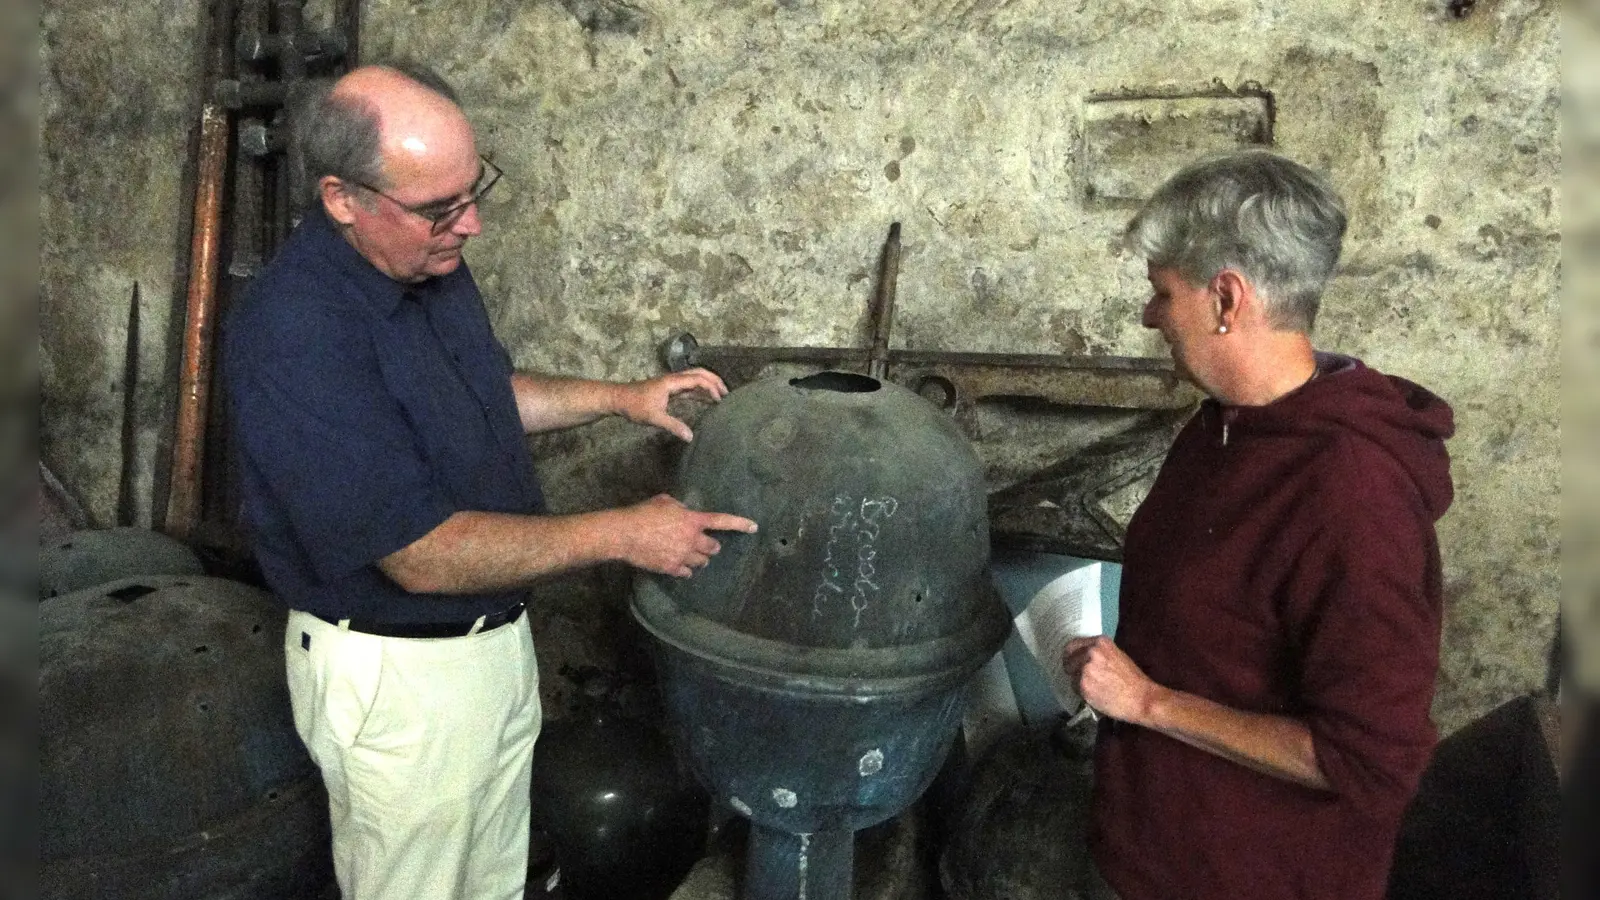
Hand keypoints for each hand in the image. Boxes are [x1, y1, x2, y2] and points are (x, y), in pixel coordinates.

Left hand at [614, 367, 728, 441]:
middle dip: (714, 381)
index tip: (720, 399)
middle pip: (699, 374)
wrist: (619, 399)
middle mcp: (674, 379)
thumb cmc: (634, 406)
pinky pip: (689, 387)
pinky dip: (700, 391)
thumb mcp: (653, 417)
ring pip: (694, 379)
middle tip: (727, 394)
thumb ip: (673, 426)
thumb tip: (690, 436)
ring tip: (721, 396)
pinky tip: (706, 400)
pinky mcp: (669, 389)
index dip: (711, 387)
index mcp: (672, 382)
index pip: (697, 379)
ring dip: (708, 384)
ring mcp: (671, 383)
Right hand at [618, 494, 757, 576]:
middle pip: (713, 548)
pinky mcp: (672, 568)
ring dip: (699, 559)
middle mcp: (692, 539)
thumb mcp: (664, 502)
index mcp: (692, 520)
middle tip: (705, 545)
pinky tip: (679, 566)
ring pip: (702, 562)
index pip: (721, 521)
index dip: (739, 524)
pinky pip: (686, 573)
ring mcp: (683, 555)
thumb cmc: (642, 513)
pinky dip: (685, 570)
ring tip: (691, 555)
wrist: (625, 533)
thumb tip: (684, 513)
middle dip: (711, 546)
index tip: (754, 527)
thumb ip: (680, 508)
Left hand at [1062, 636, 1163, 724]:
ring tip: (1095, 688)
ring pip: (1071, 675)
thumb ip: (1099, 654)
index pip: (1073, 645)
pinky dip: (1082, 693)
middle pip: (1068, 660)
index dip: (1072, 655)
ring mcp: (1085, 668)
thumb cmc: (1132, 679)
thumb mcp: (1116, 656)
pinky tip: (1096, 695)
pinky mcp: (1083, 684)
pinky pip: (1075, 688)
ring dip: (1078, 682)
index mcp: (1100, 642)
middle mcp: (1090, 652)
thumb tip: (1081, 657)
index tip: (1073, 662)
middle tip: (1083, 679)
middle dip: (1073, 670)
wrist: (1141, 698)